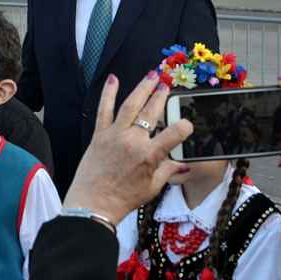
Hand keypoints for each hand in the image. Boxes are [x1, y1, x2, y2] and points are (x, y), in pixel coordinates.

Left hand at [63, 72, 192, 225]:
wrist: (93, 203)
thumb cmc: (122, 199)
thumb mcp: (152, 188)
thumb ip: (167, 171)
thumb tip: (183, 164)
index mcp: (149, 156)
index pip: (174, 134)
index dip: (184, 127)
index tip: (187, 123)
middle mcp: (133, 141)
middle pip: (151, 112)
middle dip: (161, 96)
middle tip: (166, 84)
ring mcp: (115, 135)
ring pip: (130, 105)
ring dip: (142, 88)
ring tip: (152, 75)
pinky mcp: (100, 134)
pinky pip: (104, 109)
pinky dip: (108, 93)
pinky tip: (114, 79)